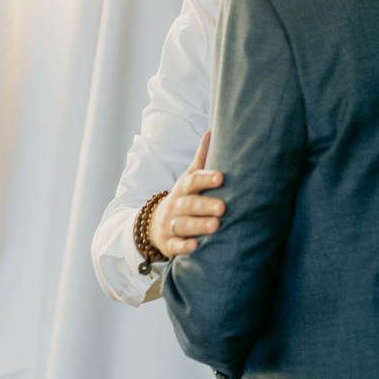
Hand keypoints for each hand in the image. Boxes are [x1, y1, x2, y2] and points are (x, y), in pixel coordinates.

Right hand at [150, 131, 225, 257]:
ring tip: (216, 226)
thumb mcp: (189, 178)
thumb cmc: (183, 198)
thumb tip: (211, 131)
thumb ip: (201, 158)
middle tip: (223, 207)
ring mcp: (171, 224)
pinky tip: (196, 246)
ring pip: (184, 224)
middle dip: (205, 205)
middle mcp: (176, 205)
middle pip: (190, 204)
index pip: (194, 181)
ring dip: (199, 225)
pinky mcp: (169, 243)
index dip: (206, 179)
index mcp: (184, 188)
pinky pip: (175, 245)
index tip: (222, 177)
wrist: (156, 223)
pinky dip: (184, 246)